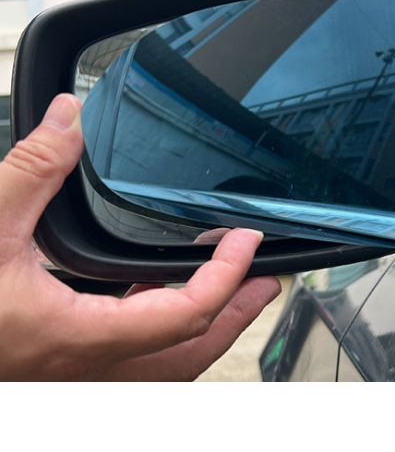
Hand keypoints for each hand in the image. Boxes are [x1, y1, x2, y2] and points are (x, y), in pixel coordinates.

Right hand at [0, 94, 279, 379]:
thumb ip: (30, 170)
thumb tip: (65, 118)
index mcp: (77, 337)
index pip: (184, 316)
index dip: (226, 278)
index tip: (246, 243)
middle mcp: (87, 368)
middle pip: (192, 352)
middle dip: (239, 313)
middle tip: (267, 279)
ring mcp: (80, 374)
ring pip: (169, 363)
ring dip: (209, 323)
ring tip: (234, 286)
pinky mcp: (69, 365)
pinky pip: (138, 356)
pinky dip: (166, 325)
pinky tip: (159, 294)